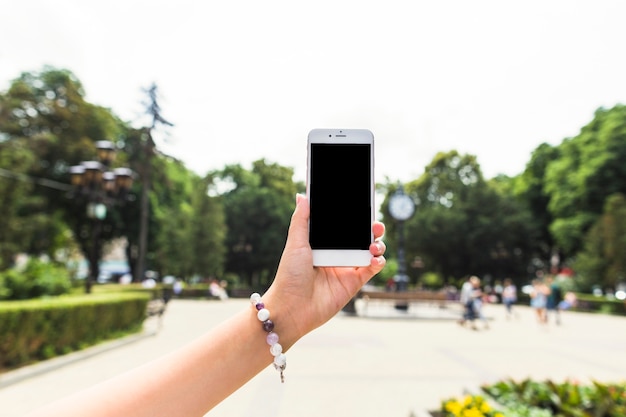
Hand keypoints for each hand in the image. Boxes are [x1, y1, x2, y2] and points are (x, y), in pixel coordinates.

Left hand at [264, 194, 385, 347]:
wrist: (292, 307)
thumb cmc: (289, 276)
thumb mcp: (295, 243)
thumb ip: (301, 220)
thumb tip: (301, 196)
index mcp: (322, 244)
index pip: (343, 227)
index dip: (354, 218)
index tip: (363, 207)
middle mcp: (336, 254)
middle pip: (360, 237)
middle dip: (371, 229)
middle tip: (375, 224)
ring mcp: (346, 268)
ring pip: (369, 251)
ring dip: (377, 244)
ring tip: (374, 244)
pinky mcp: (353, 283)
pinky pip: (371, 269)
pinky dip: (378, 262)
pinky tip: (375, 258)